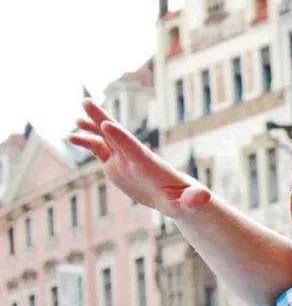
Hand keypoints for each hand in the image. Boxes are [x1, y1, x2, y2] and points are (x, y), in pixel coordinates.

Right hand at [67, 98, 210, 218]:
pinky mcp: (117, 165)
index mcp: (150, 165)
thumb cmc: (184, 201)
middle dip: (102, 120)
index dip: (121, 138)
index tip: (107, 124)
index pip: (134, 149)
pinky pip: (99, 151)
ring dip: (90, 127)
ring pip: (104, 139)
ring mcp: (124, 159)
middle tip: (86, 102)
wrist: (176, 198)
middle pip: (116, 136)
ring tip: (75, 117)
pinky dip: (86, 143)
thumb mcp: (189, 204)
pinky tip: (71, 137)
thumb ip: (194, 199)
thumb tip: (205, 197)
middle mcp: (135, 157)